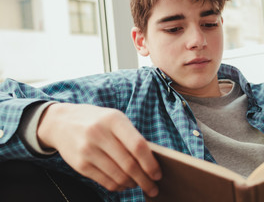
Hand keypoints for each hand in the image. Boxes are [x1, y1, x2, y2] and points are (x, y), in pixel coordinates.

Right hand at [37, 103, 160, 196]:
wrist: (61, 122)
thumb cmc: (97, 121)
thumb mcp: (114, 119)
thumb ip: (131, 136)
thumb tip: (151, 162)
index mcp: (114, 120)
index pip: (138, 146)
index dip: (150, 163)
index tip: (158, 174)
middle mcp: (99, 134)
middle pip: (129, 165)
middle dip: (145, 180)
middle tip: (153, 188)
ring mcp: (88, 150)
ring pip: (118, 176)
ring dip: (132, 184)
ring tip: (139, 185)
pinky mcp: (80, 164)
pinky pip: (105, 182)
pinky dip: (118, 187)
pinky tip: (124, 185)